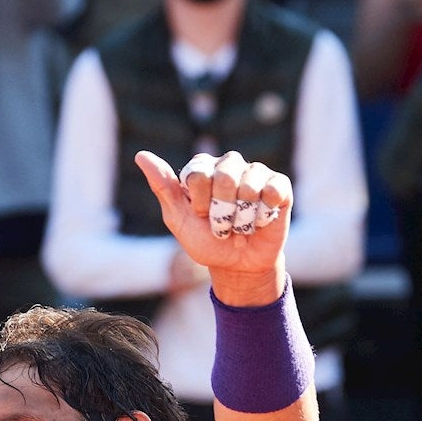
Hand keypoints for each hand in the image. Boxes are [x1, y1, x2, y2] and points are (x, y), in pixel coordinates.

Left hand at [135, 149, 291, 306]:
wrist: (236, 265)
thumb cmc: (205, 240)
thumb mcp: (178, 219)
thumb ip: (162, 187)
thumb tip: (141, 155)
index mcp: (202, 169)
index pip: (198, 174)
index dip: (199, 202)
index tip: (200, 214)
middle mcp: (229, 164)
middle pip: (226, 177)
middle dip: (221, 211)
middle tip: (222, 224)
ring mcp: (255, 173)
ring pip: (249, 187)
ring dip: (241, 217)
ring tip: (240, 225)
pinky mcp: (279, 186)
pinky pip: (273, 190)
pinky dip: (263, 213)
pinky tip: (260, 219)